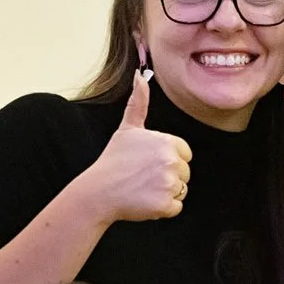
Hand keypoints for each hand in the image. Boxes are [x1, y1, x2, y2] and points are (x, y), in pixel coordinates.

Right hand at [79, 72, 192, 222]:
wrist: (98, 191)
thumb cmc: (113, 160)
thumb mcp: (128, 129)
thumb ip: (139, 102)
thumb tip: (140, 75)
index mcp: (167, 141)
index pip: (184, 154)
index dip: (167, 159)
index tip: (148, 162)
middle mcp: (171, 161)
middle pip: (185, 172)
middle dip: (167, 176)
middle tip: (143, 176)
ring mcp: (169, 183)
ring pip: (182, 190)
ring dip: (165, 192)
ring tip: (143, 188)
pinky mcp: (165, 204)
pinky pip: (176, 207)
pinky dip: (162, 208)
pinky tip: (144, 200)